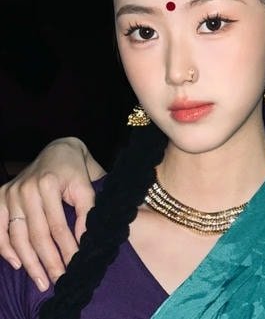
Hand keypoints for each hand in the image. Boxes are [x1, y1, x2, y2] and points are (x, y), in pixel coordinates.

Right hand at [0, 137, 104, 290]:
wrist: (57, 150)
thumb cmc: (74, 171)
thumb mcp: (86, 186)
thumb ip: (87, 211)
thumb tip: (84, 241)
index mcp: (49, 184)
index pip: (58, 226)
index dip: (66, 249)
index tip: (74, 267)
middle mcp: (26, 189)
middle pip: (36, 235)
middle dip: (48, 262)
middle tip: (57, 281)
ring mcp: (11, 193)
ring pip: (17, 236)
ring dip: (28, 262)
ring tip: (40, 280)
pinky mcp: (1, 197)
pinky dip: (5, 249)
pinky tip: (17, 264)